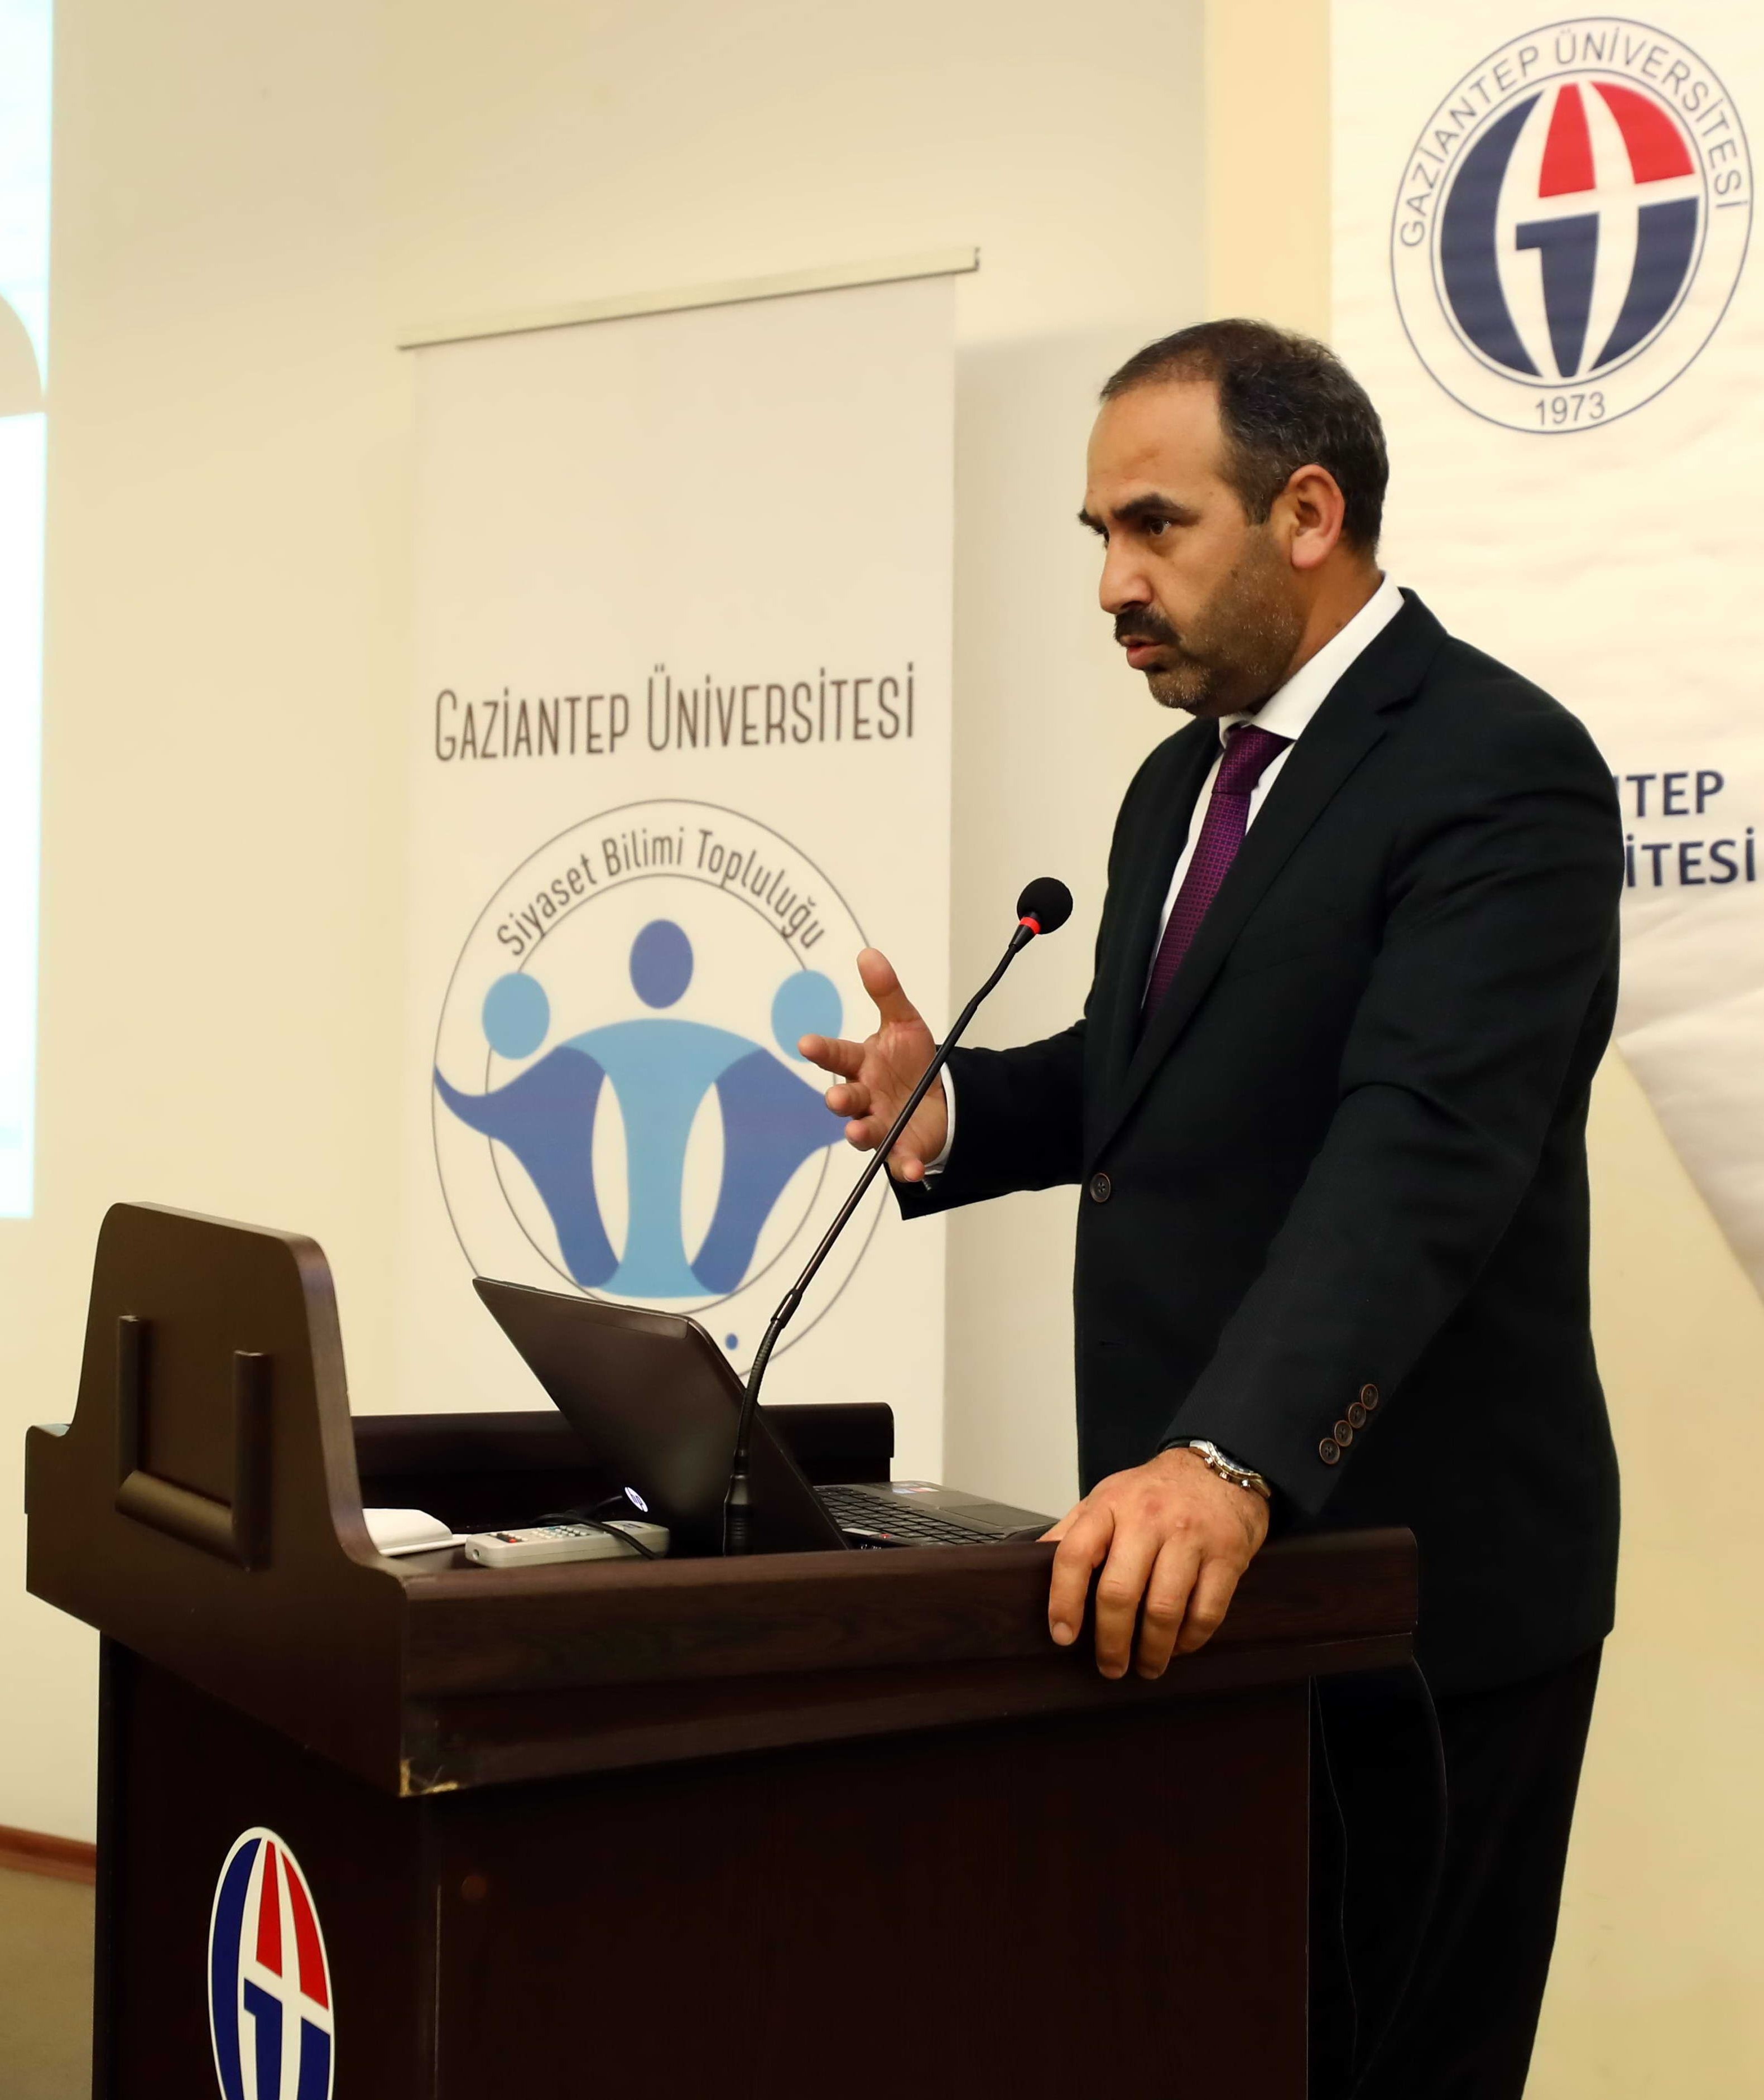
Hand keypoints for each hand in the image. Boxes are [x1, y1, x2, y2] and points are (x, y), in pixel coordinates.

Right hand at [796, 948, 947, 1181]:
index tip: (806, 1043)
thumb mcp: (904, 1023)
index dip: (822, 1050)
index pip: (838, 1054)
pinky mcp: (900, 1148)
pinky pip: (899, 1159)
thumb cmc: (910, 1061)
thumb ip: (887, 992)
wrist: (938, 1099)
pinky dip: (903, 1165)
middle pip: (847, 1097)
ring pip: (865, 1131)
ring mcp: (880, 1123)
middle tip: (834, 1097)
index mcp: (862, 1064)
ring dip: (860, 1133)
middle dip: (839, 1097)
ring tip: (855, 1132)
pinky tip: (910, 1169)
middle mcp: (865, 1096)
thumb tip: (868, 954)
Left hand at [1043, 1447, 1269, 1679]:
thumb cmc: (1155, 1492)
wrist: (1221, 1467)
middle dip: (1111, 1642)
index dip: (1063, 1601)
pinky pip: (1206, 1612)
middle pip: (1119, 1592)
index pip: (1074, 1555)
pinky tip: (1180, 1646)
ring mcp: (1190, 1537)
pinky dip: (1190, 1640)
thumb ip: (1073, 1530)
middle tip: (1110, 1667)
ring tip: (1147, 1667)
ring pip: (1163, 1610)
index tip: (1063, 1636)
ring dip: (1152, 1650)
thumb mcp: (1107, 1497)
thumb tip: (1031, 1564)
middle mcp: (1148, 1519)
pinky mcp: (1227, 1556)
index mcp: (1110, 1505)